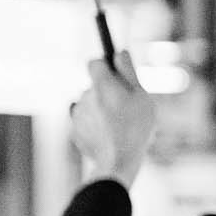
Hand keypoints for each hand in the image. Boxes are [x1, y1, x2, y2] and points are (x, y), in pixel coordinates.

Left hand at [73, 52, 154, 186]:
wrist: (117, 163)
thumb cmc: (135, 129)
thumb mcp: (141, 97)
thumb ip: (129, 72)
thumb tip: (120, 52)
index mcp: (101, 85)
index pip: (95, 63)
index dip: (106, 67)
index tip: (116, 76)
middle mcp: (85, 97)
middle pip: (95, 86)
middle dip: (108, 92)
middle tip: (126, 107)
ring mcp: (77, 115)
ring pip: (91, 105)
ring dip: (102, 110)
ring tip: (120, 126)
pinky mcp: (75, 132)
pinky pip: (86, 123)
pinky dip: (96, 126)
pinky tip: (109, 137)